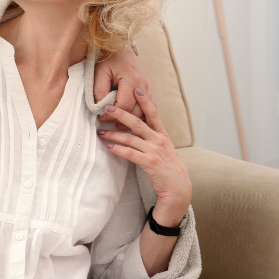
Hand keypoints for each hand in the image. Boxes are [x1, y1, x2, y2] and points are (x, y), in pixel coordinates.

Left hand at [93, 47, 153, 122]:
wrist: (121, 48)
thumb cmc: (109, 59)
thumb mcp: (100, 72)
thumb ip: (99, 90)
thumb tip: (100, 108)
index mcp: (132, 80)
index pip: (125, 105)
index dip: (112, 114)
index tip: (101, 116)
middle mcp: (143, 86)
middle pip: (136, 111)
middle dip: (121, 119)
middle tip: (107, 120)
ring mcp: (149, 89)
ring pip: (144, 112)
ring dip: (131, 120)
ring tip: (117, 122)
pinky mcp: (149, 91)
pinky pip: (149, 108)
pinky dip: (140, 116)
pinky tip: (129, 120)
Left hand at [97, 91, 191, 226]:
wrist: (178, 188)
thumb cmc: (167, 166)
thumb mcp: (163, 147)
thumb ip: (152, 135)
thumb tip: (137, 124)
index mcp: (162, 134)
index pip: (153, 113)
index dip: (144, 101)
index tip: (136, 89)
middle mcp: (158, 140)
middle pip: (137, 122)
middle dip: (121, 113)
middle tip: (107, 107)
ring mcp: (154, 151)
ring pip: (130, 138)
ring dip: (113, 134)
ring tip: (100, 131)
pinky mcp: (149, 163)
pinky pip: (130, 154)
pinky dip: (118, 149)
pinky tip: (109, 147)